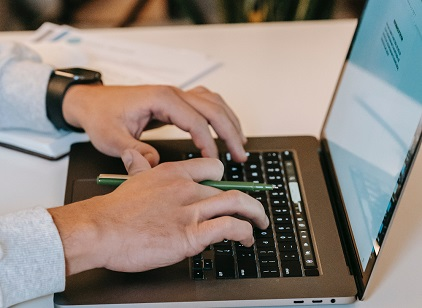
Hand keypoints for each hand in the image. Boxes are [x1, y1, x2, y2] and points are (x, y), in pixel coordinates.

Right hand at [48, 150, 268, 274]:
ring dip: (255, 214)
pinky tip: (245, 238)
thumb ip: (139, 166)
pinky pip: (229, 227)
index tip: (227, 188)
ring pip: (237, 203)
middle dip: (247, 202)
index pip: (212, 167)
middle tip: (253, 211)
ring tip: (259, 223)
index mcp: (173, 173)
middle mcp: (186, 188)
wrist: (100, 230)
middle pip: (229, 189)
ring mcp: (190, 210)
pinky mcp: (191, 234)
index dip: (224, 179)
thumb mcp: (130, 180)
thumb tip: (136, 154)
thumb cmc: (114, 210)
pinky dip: (243, 231)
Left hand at [62, 84, 247, 165]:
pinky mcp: (175, 100)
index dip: (208, 144)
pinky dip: (221, 114)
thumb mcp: (111, 138)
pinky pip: (206, 101)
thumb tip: (157, 164)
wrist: (91, 102)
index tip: (214, 163)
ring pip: (214, 102)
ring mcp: (176, 94)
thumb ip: (135, 152)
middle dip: (230, 133)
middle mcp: (173, 93)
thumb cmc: (101, 116)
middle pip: (213, 109)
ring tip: (240, 143)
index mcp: (161, 99)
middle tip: (240, 156)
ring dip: (230, 121)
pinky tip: (226, 126)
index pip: (195, 121)